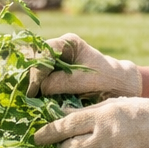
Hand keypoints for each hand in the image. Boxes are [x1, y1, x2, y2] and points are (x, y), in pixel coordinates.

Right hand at [26, 33, 141, 98]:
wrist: (119, 89)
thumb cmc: (108, 80)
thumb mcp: (88, 79)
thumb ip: (63, 82)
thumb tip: (39, 88)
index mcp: (67, 43)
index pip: (42, 51)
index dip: (36, 70)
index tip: (35, 90)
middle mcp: (56, 52)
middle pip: (32, 61)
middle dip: (29, 79)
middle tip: (29, 98)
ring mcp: (52, 66)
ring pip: (31, 73)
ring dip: (29, 88)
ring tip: (30, 102)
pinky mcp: (50, 81)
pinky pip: (36, 86)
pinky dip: (34, 95)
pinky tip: (34, 104)